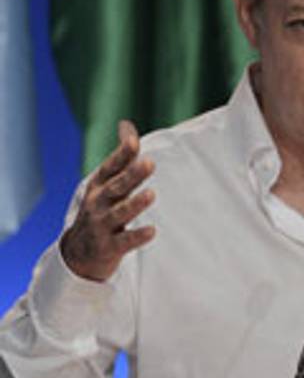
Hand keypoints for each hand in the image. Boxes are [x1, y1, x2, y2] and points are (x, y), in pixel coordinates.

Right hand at [60, 120, 156, 281]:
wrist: (79, 253)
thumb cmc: (100, 209)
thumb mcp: (106, 182)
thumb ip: (122, 156)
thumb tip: (126, 124)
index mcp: (99, 185)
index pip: (110, 167)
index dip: (122, 154)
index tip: (134, 141)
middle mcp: (97, 203)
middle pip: (116, 187)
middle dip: (131, 175)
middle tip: (149, 163)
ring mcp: (101, 225)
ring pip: (119, 213)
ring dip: (134, 204)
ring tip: (151, 194)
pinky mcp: (109, 247)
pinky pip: (124, 241)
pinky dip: (137, 236)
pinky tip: (152, 231)